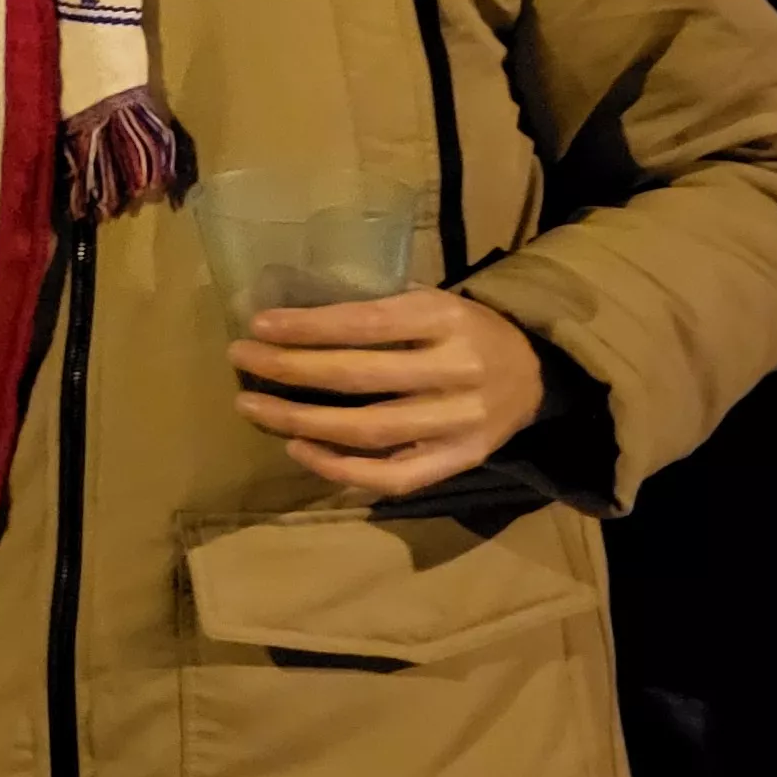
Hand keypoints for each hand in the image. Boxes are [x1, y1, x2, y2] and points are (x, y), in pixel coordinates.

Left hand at [229, 288, 547, 495]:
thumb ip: (375, 310)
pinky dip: (341, 469)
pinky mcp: (461, 460)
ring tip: (252, 407)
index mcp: (445, 317)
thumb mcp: (428, 301)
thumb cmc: (460, 330)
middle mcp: (457, 370)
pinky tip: (299, 449)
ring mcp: (461, 422)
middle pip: (360, 377)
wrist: (534, 374)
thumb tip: (287, 320)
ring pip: (370, 430)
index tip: (257, 325)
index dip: (308, 327)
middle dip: (291, 371)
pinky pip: (394, 476)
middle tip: (242, 361)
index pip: (365, 323)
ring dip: (301, 422)